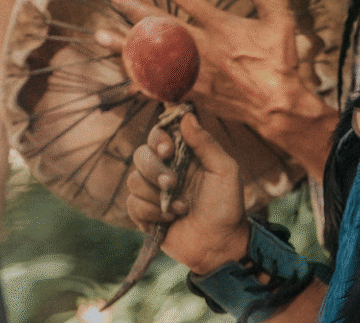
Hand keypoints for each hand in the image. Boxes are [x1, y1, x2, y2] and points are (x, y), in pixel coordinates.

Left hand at [98, 0, 337, 175]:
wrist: (276, 104)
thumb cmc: (281, 64)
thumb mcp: (282, 23)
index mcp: (222, 28)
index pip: (192, 3)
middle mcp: (202, 48)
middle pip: (161, 25)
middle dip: (134, 7)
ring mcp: (193, 72)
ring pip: (152, 56)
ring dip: (124, 45)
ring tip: (101, 34)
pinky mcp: (192, 92)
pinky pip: (159, 85)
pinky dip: (140, 80)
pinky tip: (121, 75)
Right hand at [126, 113, 249, 274]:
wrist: (220, 244)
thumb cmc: (227, 206)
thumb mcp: (224, 170)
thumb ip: (205, 143)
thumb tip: (187, 116)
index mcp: (183, 156)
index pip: (159, 135)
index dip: (158, 138)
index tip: (167, 150)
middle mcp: (165, 170)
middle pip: (141, 155)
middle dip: (154, 169)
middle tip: (172, 183)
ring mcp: (153, 193)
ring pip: (133, 180)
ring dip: (156, 194)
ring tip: (181, 207)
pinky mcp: (145, 214)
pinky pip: (132, 204)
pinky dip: (151, 212)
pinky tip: (170, 219)